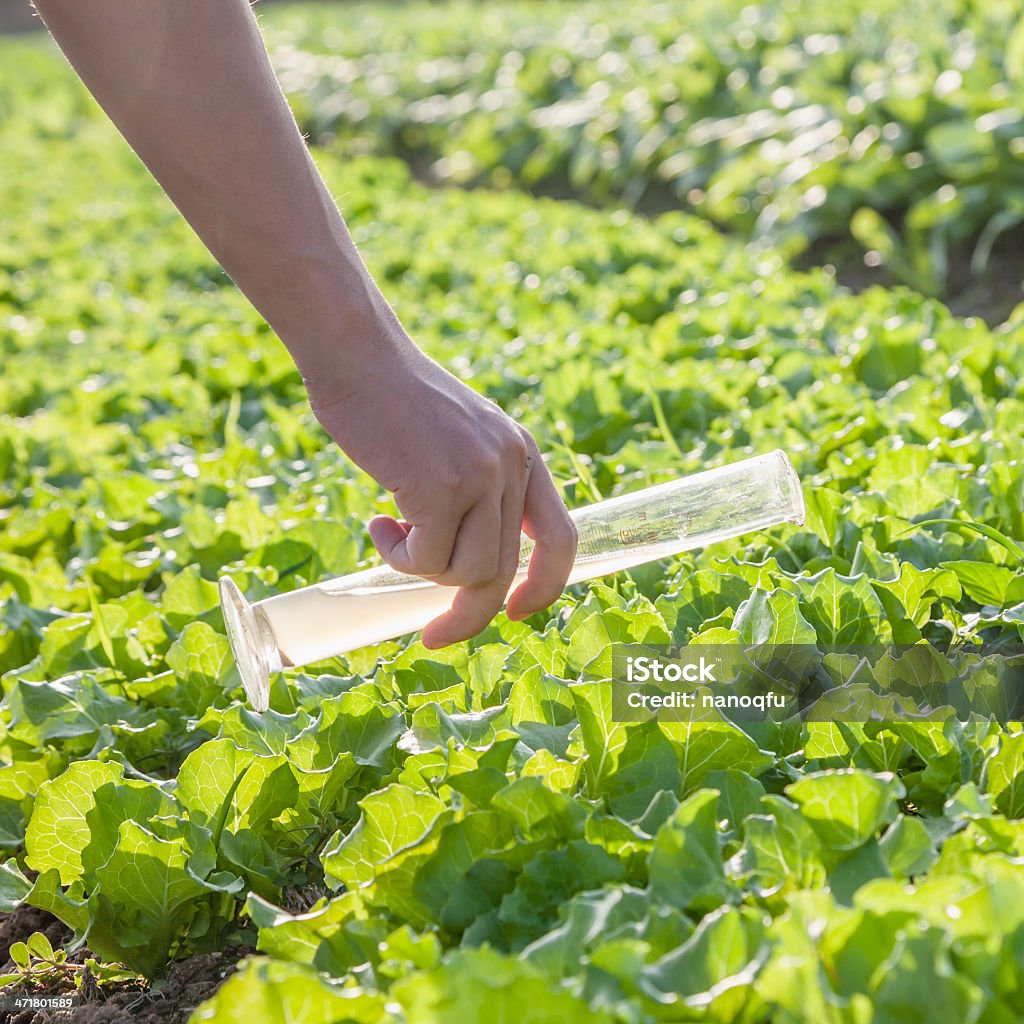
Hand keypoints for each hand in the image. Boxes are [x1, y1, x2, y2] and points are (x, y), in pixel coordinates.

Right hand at [305, 319, 576, 647]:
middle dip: (468, 613)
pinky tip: (378, 522)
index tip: (517, 613)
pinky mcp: (439, 485)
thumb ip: (475, 489)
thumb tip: (468, 569)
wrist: (356, 354)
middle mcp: (511, 464)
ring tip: (391, 533)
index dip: (547, 585)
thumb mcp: (456, 441)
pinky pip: (425, 559)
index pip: (561, 536)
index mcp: (523, 454)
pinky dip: (397, 556)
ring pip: (465, 573)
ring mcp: (478, 474)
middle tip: (433, 634)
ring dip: (422, 571)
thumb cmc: (393, 401)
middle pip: (502, 570)